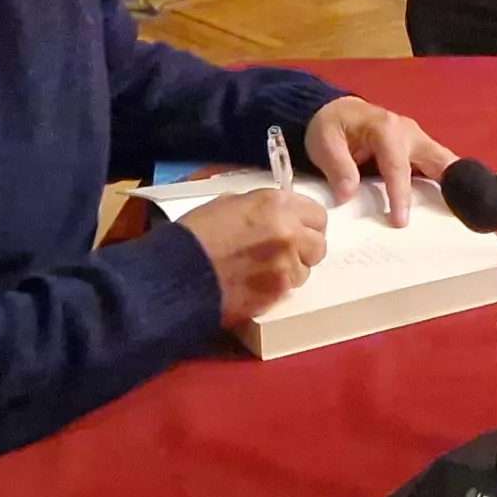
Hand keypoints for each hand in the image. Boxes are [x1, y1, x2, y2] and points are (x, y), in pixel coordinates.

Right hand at [181, 188, 328, 327]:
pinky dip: (278, 287)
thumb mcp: (228, 204)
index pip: (318, 214)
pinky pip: (290, 289)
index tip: (298, 228)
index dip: (307, 222)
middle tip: (285, 251)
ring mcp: (286, 265)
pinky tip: (256, 284)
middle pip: (319, 243)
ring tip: (264, 270)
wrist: (177, 274)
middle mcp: (289, 232)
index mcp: (277, 204)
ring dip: (292, 269)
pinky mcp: (278, 293)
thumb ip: (262, 207)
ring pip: (306, 269)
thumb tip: (276, 214)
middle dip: (305, 247)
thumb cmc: (196, 234)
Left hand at [304, 95, 456, 226]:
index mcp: (387, 130)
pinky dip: (446, 184)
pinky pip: (437, 167)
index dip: (401, 195)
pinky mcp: (418, 149)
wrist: (333, 110)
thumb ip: (338, 167)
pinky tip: (452, 205)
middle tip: (462, 212)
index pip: (398, 167)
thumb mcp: (324, 142)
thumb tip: (348, 195)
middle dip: (453, 184)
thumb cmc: (330, 125)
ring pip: (444, 163)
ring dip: (454, 185)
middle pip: (439, 160)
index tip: (401, 222)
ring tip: (464, 213)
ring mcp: (417, 140)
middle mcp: (409, 133)